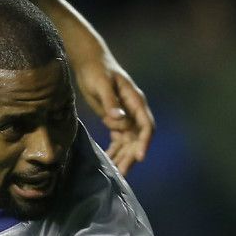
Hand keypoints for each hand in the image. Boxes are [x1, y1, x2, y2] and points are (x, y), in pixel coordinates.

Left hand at [69, 47, 154, 174]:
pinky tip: (108, 163)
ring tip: (115, 175)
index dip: (145, 142)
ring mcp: (125, 117)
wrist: (89, 61)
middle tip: (122, 174)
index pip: (146, 125)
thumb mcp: (101, 84)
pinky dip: (114, 151)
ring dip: (123, 157)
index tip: (140, 157)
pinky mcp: (115, 120)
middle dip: (131, 156)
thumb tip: (118, 119)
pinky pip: (118, 140)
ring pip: (128, 142)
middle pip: (137, 139)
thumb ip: (111, 102)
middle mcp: (134, 111)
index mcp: (135, 101)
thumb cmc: (96, 70)